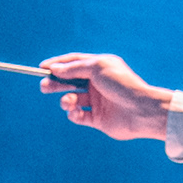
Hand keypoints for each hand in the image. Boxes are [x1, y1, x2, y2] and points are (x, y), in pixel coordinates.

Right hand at [38, 53, 175, 141]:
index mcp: (99, 67)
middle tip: (44, 87)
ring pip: (72, 99)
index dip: (57, 64)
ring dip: (66, 100)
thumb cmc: (121, 84)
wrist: (140, 110)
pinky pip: (78, 116)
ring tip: (69, 102)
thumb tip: (55, 69)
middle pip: (70, 81)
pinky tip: (76, 112)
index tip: (42, 68)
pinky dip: (74, 114)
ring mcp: (97, 101)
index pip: (74, 63)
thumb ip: (74, 68)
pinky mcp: (97, 119)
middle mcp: (97, 83)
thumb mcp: (96, 68)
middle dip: (56, 83)